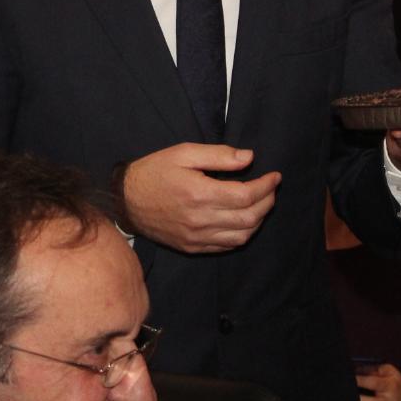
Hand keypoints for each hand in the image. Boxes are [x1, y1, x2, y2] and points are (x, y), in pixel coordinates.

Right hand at [119, 143, 279, 252]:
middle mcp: (200, 220)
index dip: (266, 186)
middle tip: (272, 189)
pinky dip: (242, 235)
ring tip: (262, 204)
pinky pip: (226, 247)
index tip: (275, 176)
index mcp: (200, 194)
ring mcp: (196, 237)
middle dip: (268, 202)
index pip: (246, 195)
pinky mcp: (192, 247)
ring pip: (241, 237)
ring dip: (258, 221)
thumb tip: (249, 158)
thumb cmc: (154, 172)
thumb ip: (219, 155)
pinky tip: (244, 221)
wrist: (125, 200)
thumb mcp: (184, 153)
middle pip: (249, 218)